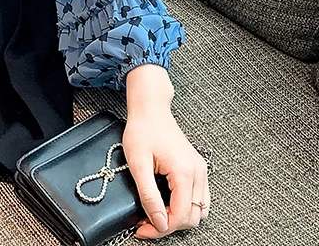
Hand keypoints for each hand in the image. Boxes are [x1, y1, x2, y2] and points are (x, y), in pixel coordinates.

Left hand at [122, 105, 210, 238]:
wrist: (150, 108)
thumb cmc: (142, 129)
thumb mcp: (138, 162)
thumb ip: (149, 195)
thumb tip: (158, 222)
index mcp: (185, 172)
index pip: (180, 215)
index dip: (160, 228)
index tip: (142, 229)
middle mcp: (198, 172)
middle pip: (192, 217)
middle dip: (169, 225)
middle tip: (146, 223)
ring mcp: (200, 170)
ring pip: (199, 210)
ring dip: (178, 217)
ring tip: (155, 214)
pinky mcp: (196, 167)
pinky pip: (198, 198)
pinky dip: (184, 206)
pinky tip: (166, 203)